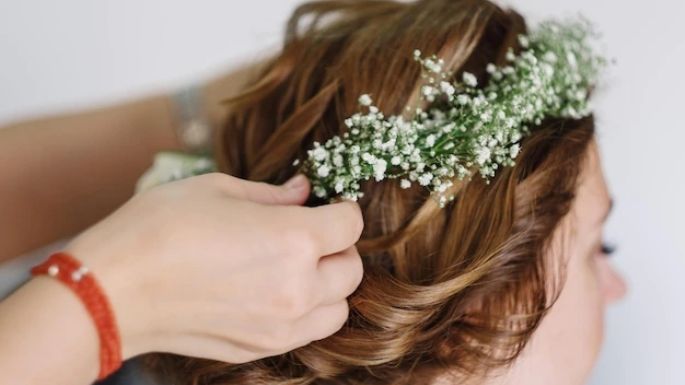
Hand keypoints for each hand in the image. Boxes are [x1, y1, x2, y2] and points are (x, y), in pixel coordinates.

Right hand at [62, 172, 363, 362]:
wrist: (112, 289)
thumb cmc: (159, 228)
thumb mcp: (218, 189)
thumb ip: (273, 194)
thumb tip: (304, 192)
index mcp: (293, 239)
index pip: (350, 224)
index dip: (342, 209)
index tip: (327, 205)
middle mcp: (297, 287)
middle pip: (352, 269)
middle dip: (339, 247)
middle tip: (313, 234)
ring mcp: (281, 325)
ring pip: (339, 308)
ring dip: (330, 285)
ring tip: (300, 268)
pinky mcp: (260, 348)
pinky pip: (310, 333)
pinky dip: (309, 313)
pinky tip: (280, 294)